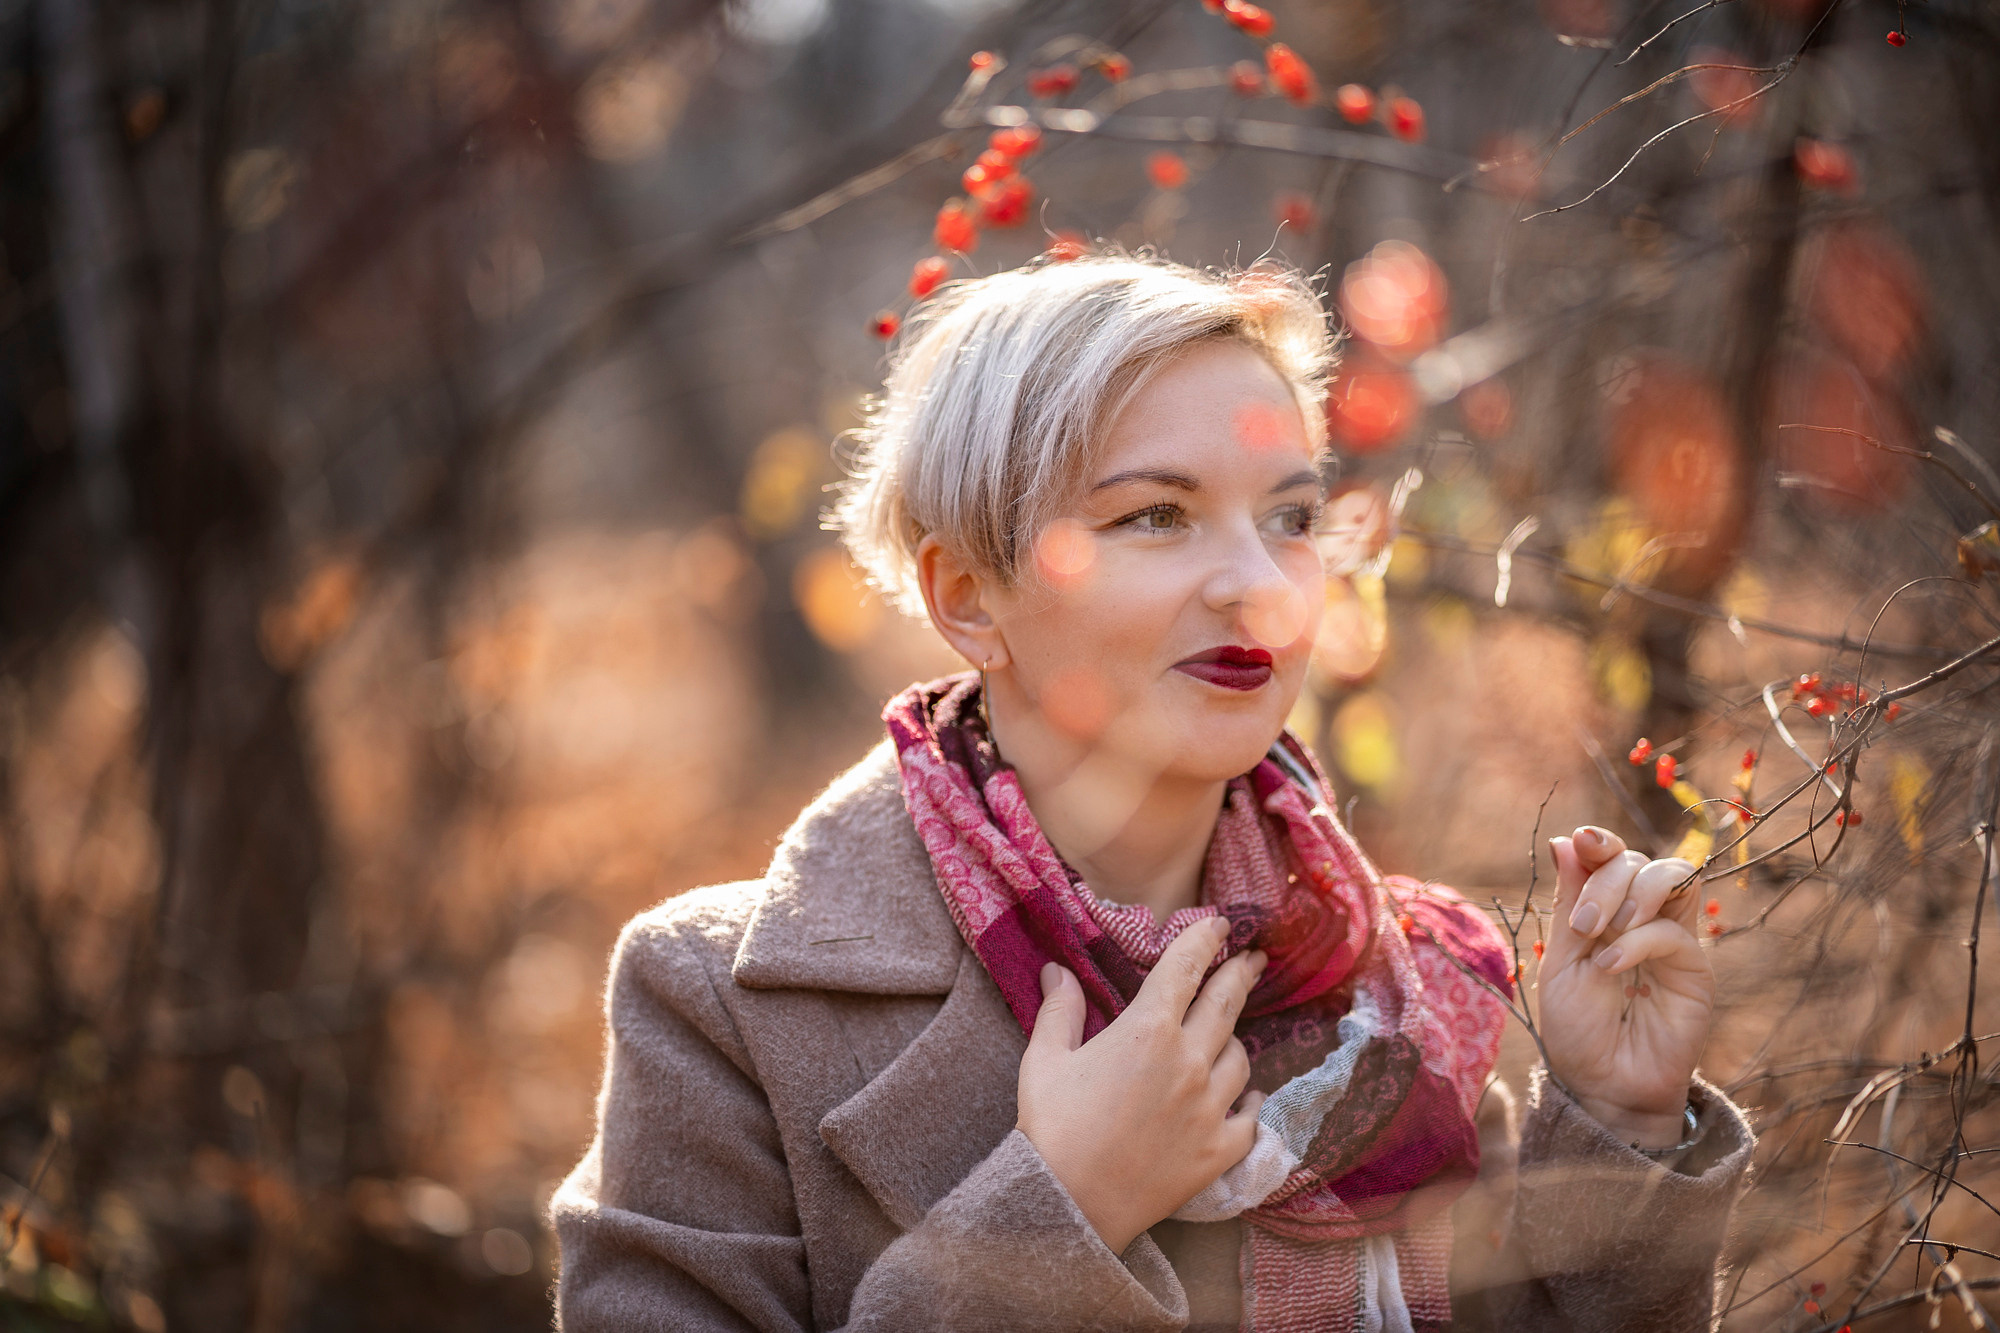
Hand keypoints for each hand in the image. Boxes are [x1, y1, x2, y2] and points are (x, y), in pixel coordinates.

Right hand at [1016, 916, 1267, 1253]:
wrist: (1068, 1204)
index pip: (1185, 969)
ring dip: (1234, 1041)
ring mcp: (1210, 1107)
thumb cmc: (1051, 1129)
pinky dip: (1252, 1101)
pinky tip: (1249, 1097)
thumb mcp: (1045, 1060)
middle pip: (1225, 1004)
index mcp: (1147, 1031)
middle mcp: (1189, 1061)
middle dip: (1240, 975)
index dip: (1203, 941)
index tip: (1219, 925)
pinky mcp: (1220, 1150)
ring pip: (1240, 1058)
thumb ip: (1060, 1011)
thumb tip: (1058, 971)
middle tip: (1253, 959)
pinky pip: (1252, 1115)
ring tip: (1228, 1036)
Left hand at [1535, 826, 1714, 1147]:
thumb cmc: (1577, 1028)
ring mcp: (1673, 941)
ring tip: (1601, 932)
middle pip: (1640, 860)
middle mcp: (1643, 918)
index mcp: (1606, 911)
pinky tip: (1611, 966)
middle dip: (1607, 877)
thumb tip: (1565, 840)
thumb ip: (1570, 903)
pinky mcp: (1695, 970)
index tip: (1582, 839)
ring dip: (1632, 893)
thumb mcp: (1561, 960)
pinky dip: (1637, 940)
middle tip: (1583, 923)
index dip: (1602, 841)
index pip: (1614, 856)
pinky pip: (1674, 932)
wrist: (1602, 1086)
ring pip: (1673, 877)